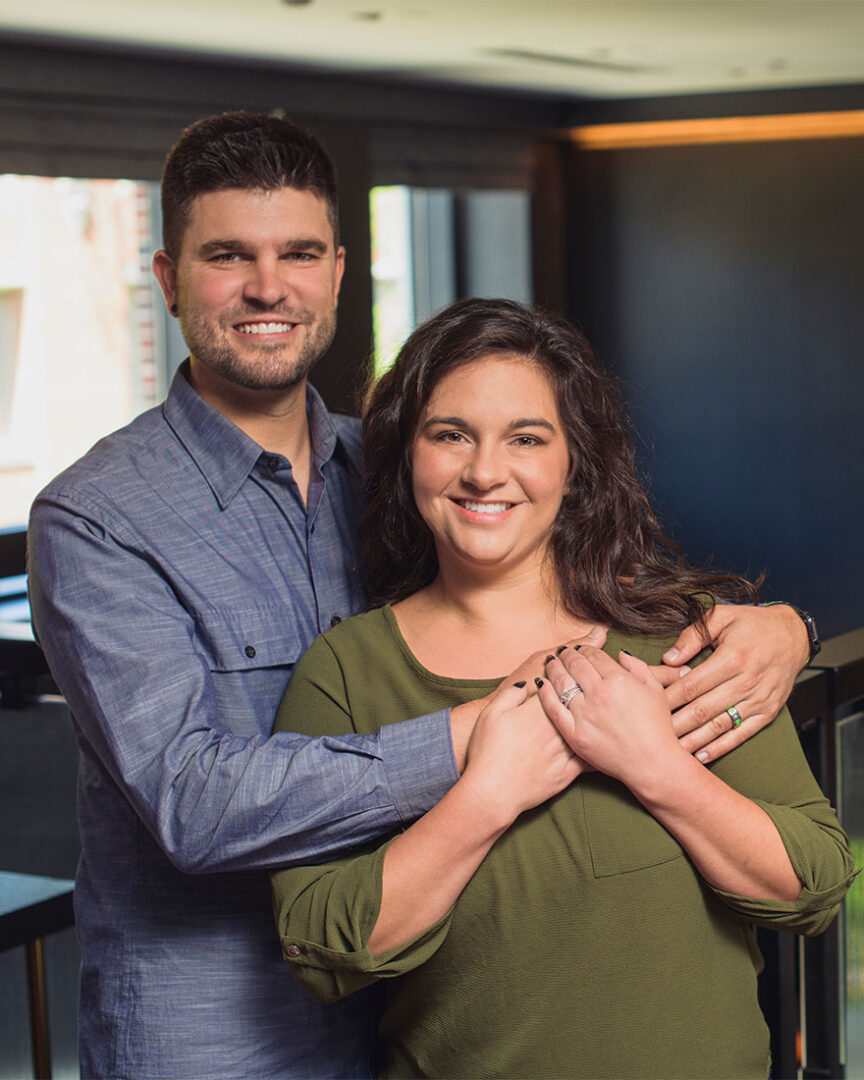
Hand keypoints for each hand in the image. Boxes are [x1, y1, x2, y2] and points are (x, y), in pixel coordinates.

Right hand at [462, 680, 585, 828]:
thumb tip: (527, 684)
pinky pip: (588, 759)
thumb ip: (510, 694)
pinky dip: (596, 749)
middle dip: (580, 696)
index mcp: (537, 712)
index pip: (557, 687)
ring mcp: (563, 752)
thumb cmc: (487, 752)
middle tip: (586, 690)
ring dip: (591, 720)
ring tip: (597, 713)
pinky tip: (600, 744)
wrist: (492, 792)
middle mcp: (555, 729)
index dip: (561, 678)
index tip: (564, 674)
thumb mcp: (490, 714)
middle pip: (574, 707)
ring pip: (584, 731)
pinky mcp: (567, 773)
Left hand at [538, 646, 682, 792]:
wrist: (652, 763)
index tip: (580, 648)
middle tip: (562, 651)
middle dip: (567, 654)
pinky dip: (545, 693)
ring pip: (561, 681)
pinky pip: (553, 708)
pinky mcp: (574, 733)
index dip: (585, 648)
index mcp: (619, 680)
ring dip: (553, 667)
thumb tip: (620, 653)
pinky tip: (541, 683)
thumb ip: (637, 666)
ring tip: (551, 662)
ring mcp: (585, 714)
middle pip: (575, 664)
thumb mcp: (655, 689)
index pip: (593, 655)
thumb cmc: (657, 727)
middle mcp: (599, 694)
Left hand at [659, 603, 807, 762]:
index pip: (691, 685)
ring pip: (719, 725)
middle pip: (702, 709)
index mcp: (732, 658)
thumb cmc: (753, 624)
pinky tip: (702, 755)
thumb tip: (669, 659)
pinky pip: (742, 734)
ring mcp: (758, 699)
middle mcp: (746, 681)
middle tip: (651, 735)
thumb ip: (692, 636)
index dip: (667, 699)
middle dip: (675, 724)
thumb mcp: (721, 617)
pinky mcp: (768, 712)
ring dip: (694, 740)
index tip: (647, 708)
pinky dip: (721, 747)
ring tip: (671, 752)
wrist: (794, 635)